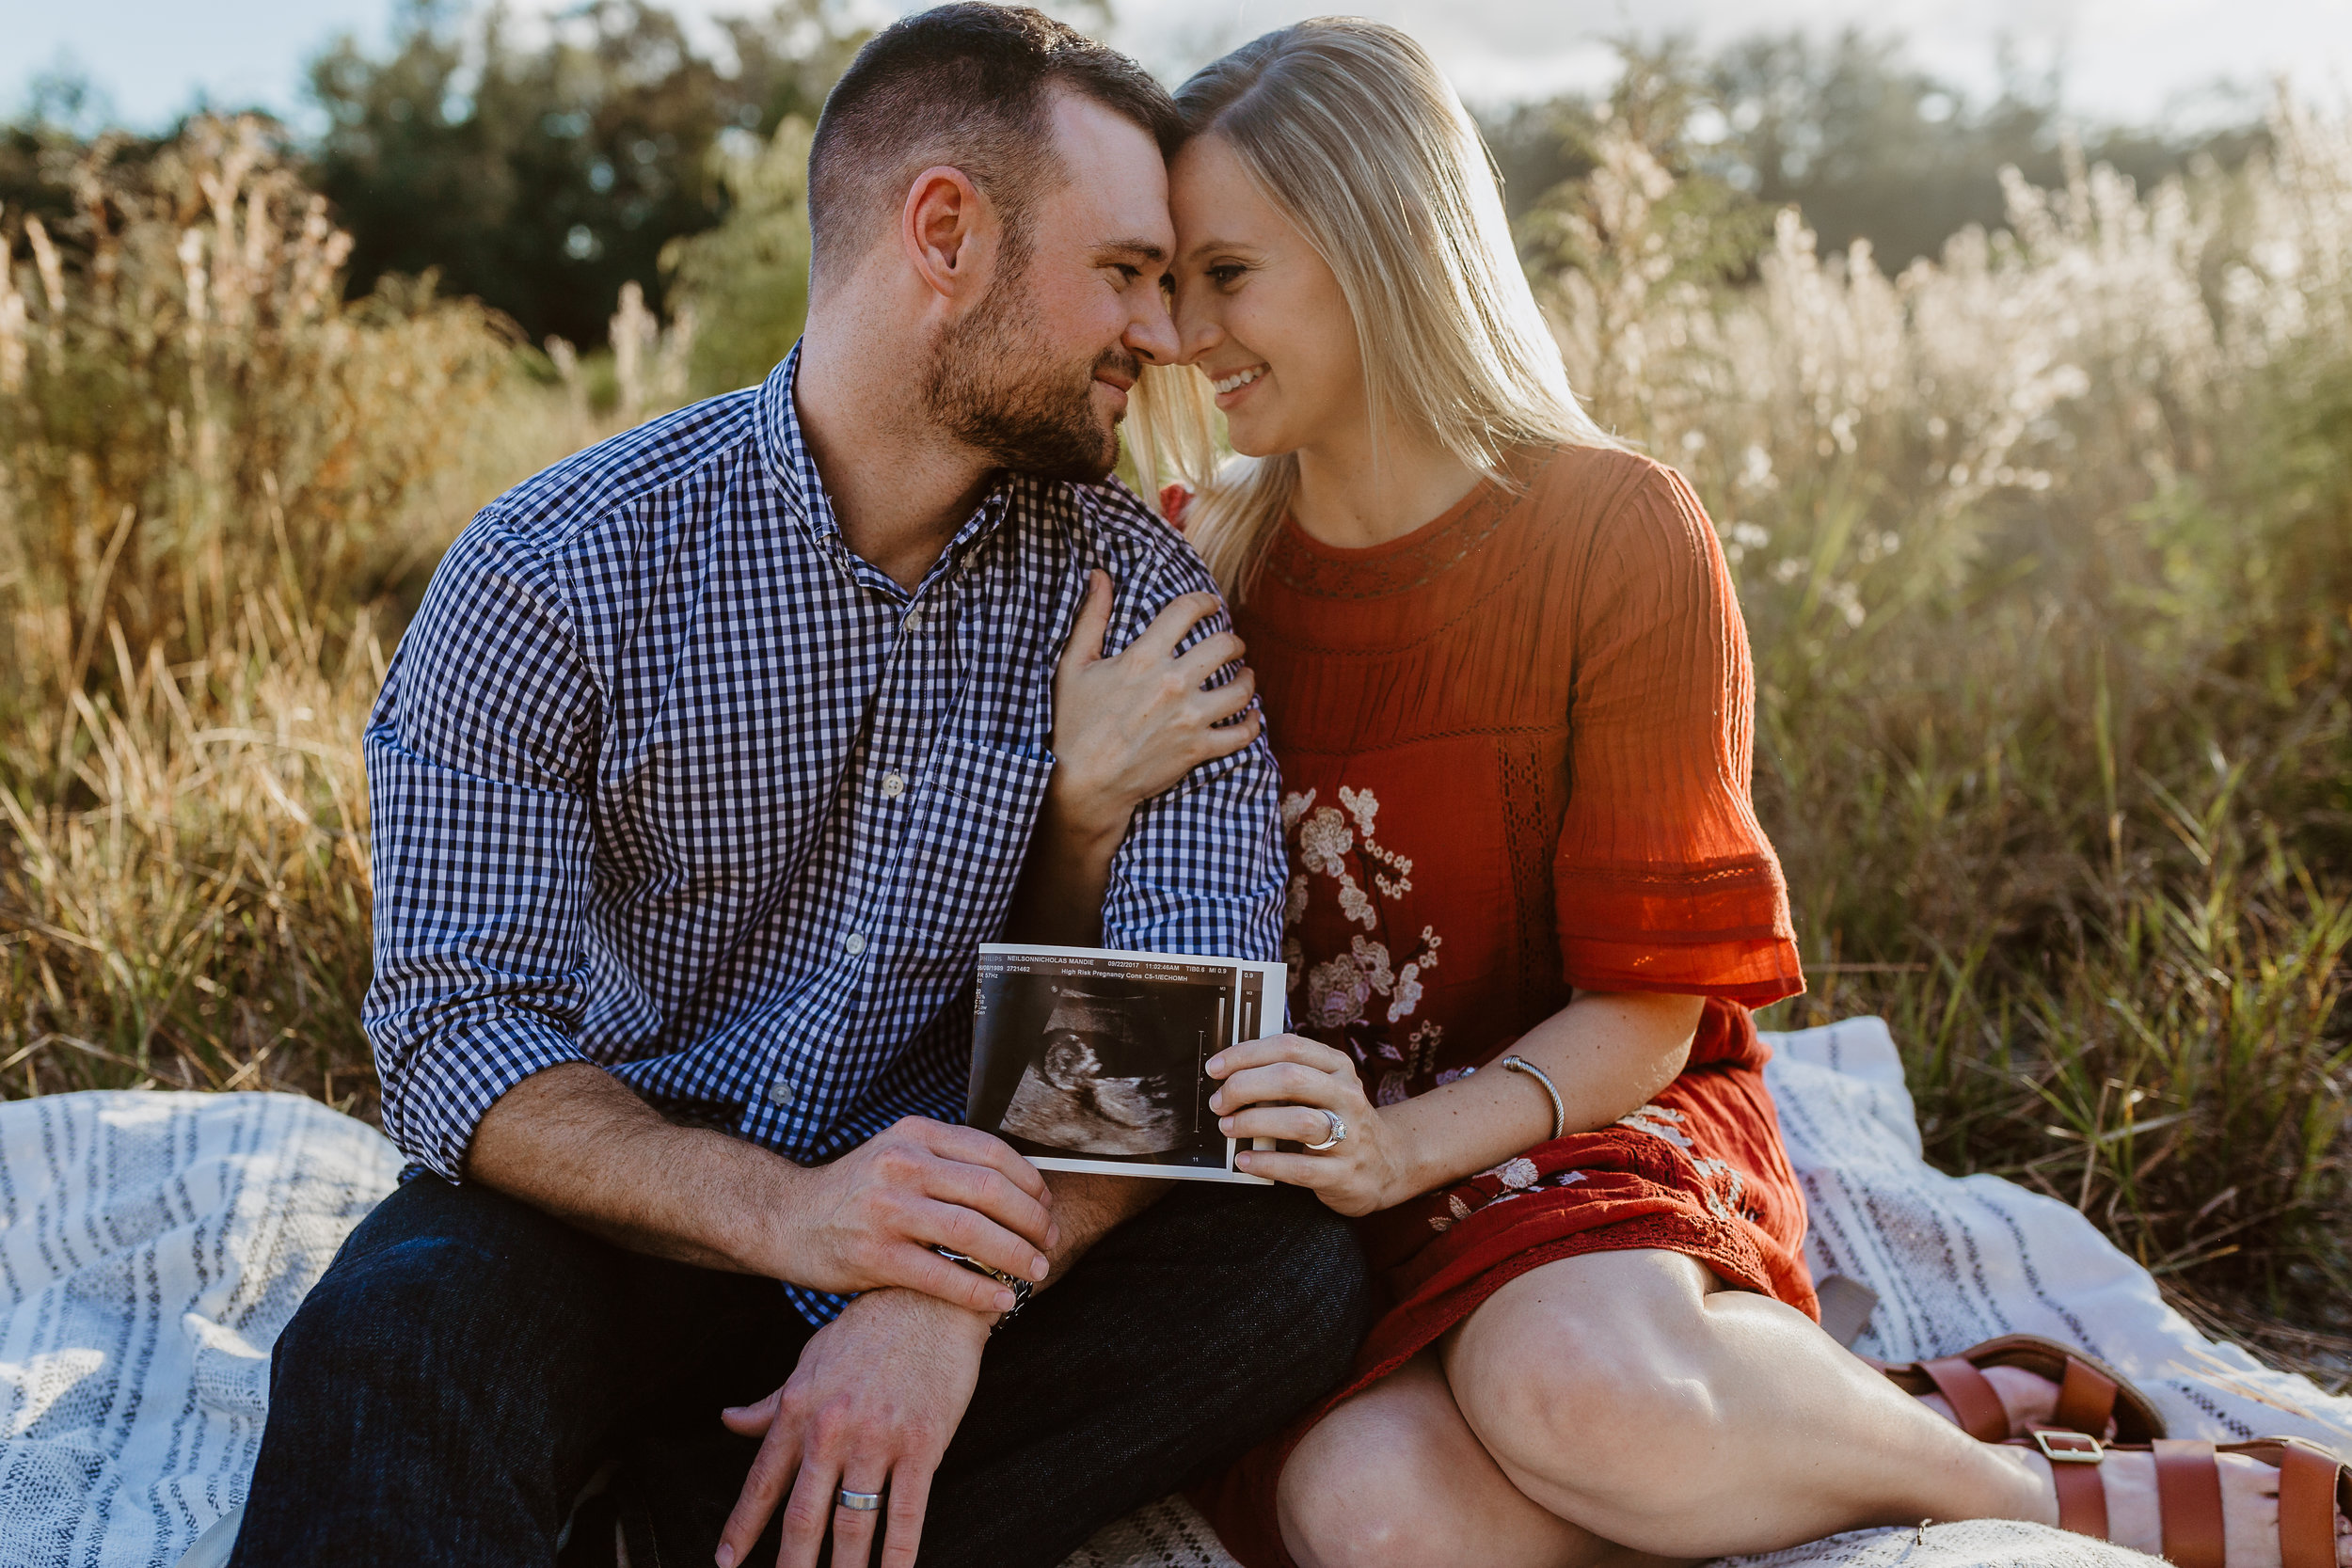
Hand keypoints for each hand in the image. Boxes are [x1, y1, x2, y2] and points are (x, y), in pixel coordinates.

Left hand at [715, 1289, 987, 1567]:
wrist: (931, 1296)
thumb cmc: (867, 1329)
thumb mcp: (809, 1360)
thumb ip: (771, 1401)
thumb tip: (727, 1420)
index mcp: (799, 1409)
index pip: (762, 1482)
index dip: (742, 1528)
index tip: (725, 1562)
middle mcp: (832, 1429)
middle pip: (803, 1516)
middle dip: (790, 1566)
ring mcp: (879, 1439)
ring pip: (853, 1523)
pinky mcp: (924, 1444)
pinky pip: (907, 1513)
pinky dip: (898, 1555)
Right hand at [771, 1117, 1056, 1313]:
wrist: (785, 1217)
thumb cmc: (853, 1192)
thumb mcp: (897, 1153)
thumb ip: (946, 1161)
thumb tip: (1018, 1185)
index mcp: (915, 1134)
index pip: (993, 1153)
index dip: (1031, 1182)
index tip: (1047, 1205)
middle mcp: (902, 1164)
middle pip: (990, 1191)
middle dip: (1032, 1221)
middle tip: (1049, 1243)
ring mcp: (886, 1209)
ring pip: (972, 1232)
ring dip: (1015, 1256)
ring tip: (1035, 1272)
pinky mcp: (874, 1255)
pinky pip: (942, 1275)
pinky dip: (979, 1290)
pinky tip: (1001, 1300)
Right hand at [1048, 570, 1260, 840]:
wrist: (1083, 784)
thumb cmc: (1074, 723)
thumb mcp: (1074, 665)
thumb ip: (1091, 617)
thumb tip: (1099, 575)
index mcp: (1144, 657)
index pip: (1188, 611)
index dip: (1205, 601)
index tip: (1211, 604)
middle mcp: (1173, 683)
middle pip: (1224, 645)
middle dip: (1233, 640)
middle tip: (1231, 644)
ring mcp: (1190, 718)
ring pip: (1242, 688)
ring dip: (1248, 678)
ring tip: (1244, 675)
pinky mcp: (1198, 750)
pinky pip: (1241, 734)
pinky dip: (1251, 724)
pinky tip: (1250, 716)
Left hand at [1209, 1034, 1403, 1216]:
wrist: (1388, 1164)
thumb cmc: (1340, 1120)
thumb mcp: (1324, 1088)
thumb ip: (1287, 1076)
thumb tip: (1230, 1072)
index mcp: (1338, 1067)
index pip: (1289, 1047)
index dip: (1246, 1054)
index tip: (1216, 1068)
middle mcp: (1347, 1096)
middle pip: (1290, 1078)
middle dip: (1244, 1087)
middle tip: (1219, 1103)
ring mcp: (1350, 1136)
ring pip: (1298, 1121)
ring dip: (1253, 1122)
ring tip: (1228, 1127)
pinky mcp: (1343, 1173)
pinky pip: (1300, 1167)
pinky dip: (1266, 1162)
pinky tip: (1245, 1159)